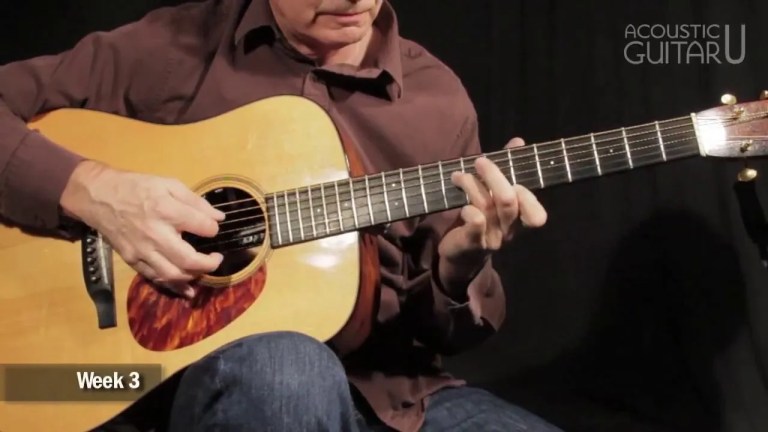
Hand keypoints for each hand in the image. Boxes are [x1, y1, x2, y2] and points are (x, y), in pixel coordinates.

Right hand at [60, 161, 224, 297]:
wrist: (99, 196)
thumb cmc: (136, 187)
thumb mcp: (168, 184)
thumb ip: (195, 201)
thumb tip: (218, 217)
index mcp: (166, 210)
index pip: (202, 227)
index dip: (214, 229)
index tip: (213, 228)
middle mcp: (155, 234)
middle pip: (189, 259)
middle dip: (209, 263)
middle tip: (217, 258)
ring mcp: (142, 250)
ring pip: (172, 274)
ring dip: (193, 276)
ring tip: (202, 269)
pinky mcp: (132, 259)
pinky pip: (155, 278)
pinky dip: (173, 286)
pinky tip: (187, 289)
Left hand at [437, 138, 546, 289]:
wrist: (460, 254)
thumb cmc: (481, 219)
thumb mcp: (495, 194)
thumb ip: (508, 169)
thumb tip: (518, 142)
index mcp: (519, 220)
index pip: (537, 216)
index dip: (528, 196)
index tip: (513, 178)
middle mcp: (509, 231)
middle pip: (508, 201)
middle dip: (494, 175)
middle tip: (480, 161)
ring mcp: (491, 238)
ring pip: (487, 206)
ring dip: (472, 185)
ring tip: (459, 176)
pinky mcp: (471, 243)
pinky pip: (475, 223)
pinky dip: (468, 210)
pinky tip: (461, 206)